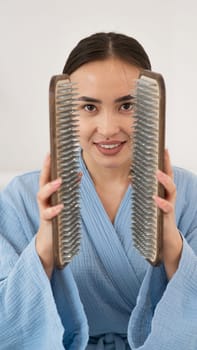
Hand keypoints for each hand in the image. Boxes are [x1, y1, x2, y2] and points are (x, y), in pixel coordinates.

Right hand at [35, 154, 63, 278]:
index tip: (51, 151)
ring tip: (60, 181)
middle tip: (52, 160)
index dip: (48, 164)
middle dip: (46, 170)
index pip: (47, 175)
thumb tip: (78, 173)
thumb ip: (70, 188)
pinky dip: (55, 210)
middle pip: (42, 182)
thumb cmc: (58, 218)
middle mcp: (44, 200)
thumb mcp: (64, 201)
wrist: (52, 241)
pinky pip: (48, 214)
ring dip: (50, 187)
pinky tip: (62, 207)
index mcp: (49, 193)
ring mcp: (44, 209)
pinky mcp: (47, 221)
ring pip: (41, 196)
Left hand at [154, 149, 182, 278]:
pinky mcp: (167, 218)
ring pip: (171, 190)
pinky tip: (155, 198)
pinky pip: (167, 209)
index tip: (163, 148)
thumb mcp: (149, 201)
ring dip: (164, 181)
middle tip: (163, 153)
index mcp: (163, 191)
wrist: (164, 240)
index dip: (165, 160)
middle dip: (167, 165)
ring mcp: (169, 206)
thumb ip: (143, 189)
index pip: (165, 173)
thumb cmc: (156, 218)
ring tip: (157, 173)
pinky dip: (161, 203)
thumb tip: (132, 176)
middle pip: (170, 177)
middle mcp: (168, 196)